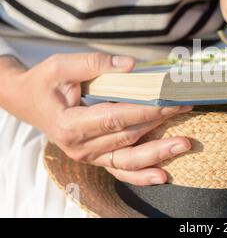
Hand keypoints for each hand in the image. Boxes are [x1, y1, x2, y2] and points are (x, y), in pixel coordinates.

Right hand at [0, 53, 192, 185]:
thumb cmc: (45, 82)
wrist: (28, 102)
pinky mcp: (96, 157)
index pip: (116, 117)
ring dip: (158, 153)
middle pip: (128, 137)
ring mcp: (89, 156)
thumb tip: (131, 64)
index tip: (171, 100)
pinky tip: (162, 175)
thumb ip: (95, 63)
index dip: (146, 110)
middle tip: (186, 109)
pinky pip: (120, 170)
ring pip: (128, 158)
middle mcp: (80, 147)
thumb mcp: (62, 66)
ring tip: (184, 144)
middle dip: (160, 123)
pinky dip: (141, 175)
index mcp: (70, 124)